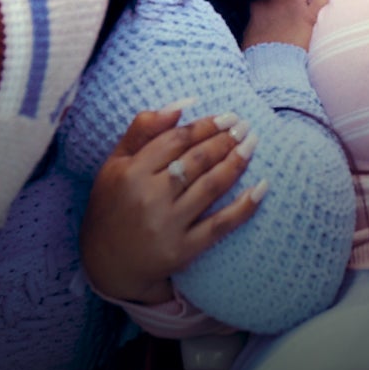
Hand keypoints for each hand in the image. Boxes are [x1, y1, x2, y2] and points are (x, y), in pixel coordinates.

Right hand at [80, 105, 264, 304]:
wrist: (107, 263)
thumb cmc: (113, 204)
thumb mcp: (115, 163)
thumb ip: (142, 130)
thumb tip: (181, 105)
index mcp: (131, 172)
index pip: (176, 140)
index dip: (205, 125)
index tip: (226, 116)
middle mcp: (148, 197)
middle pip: (196, 160)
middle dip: (225, 139)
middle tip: (245, 126)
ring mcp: (167, 225)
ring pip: (210, 187)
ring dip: (236, 162)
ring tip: (252, 144)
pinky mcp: (182, 250)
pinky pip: (219, 226)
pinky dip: (243, 207)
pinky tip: (261, 188)